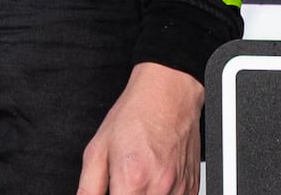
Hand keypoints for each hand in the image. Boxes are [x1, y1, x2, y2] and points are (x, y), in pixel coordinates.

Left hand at [76, 63, 204, 194]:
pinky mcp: (191, 187)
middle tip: (122, 184)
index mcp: (132, 181)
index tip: (112, 189)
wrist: (169, 94)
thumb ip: (89, 188)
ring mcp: (179, 189)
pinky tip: (155, 180)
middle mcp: (159, 188)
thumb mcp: (98, 149)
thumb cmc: (136, 116)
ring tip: (139, 179)